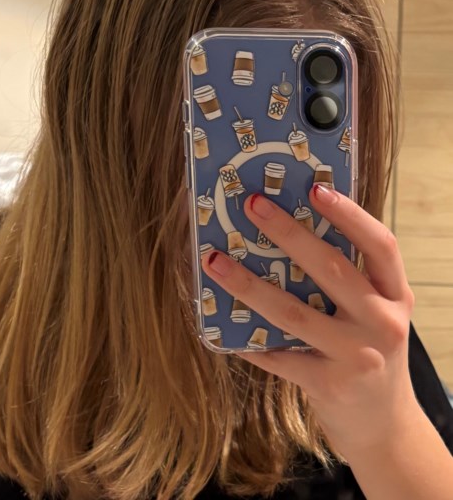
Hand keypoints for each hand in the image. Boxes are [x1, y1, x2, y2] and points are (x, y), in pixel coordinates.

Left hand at [201, 186, 418, 457]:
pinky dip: (248, 338)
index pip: (380, 245)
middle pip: (332, 269)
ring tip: (216, 259)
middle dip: (288, 233)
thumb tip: (291, 228)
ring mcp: (356, 356)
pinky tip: (221, 323)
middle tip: (252, 205)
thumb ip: (351, 278)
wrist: (383, 425)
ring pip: (294, 312)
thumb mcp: (376, 312)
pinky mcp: (328, 385)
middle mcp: (382, 322)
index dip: (350, 214)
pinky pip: (278, 355)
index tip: (316, 187)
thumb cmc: (370, 352)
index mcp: (395, 295)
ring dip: (249, 283)